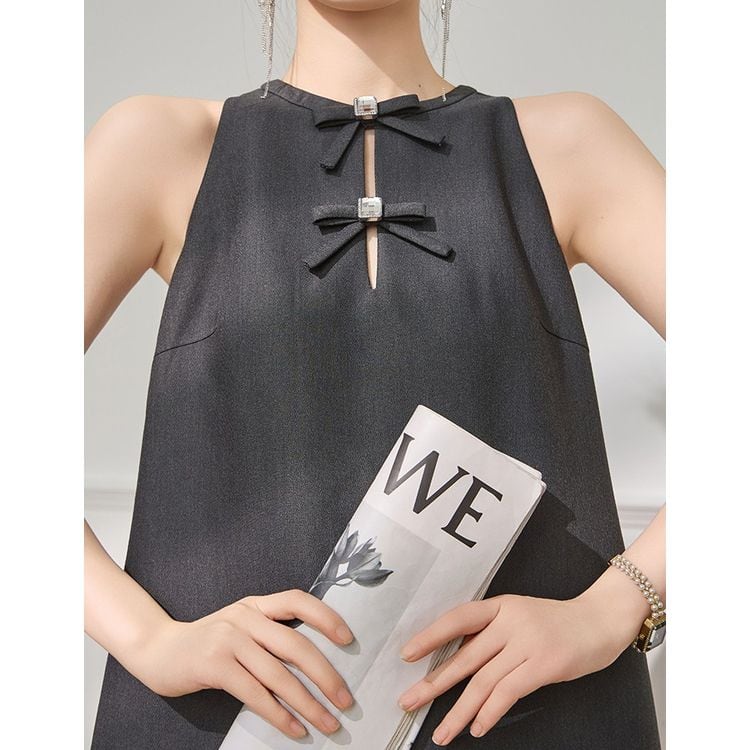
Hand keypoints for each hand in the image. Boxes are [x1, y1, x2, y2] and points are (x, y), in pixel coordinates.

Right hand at [124, 589, 354, 739]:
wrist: (158, 649)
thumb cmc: (207, 642)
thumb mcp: (239, 625)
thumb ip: (269, 633)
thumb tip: (315, 662)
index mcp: (256, 605)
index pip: (298, 601)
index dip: (326, 617)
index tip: (349, 639)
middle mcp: (245, 617)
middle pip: (296, 645)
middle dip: (326, 675)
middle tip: (346, 700)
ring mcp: (229, 639)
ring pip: (278, 675)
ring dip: (308, 703)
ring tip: (328, 723)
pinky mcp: (215, 665)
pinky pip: (255, 694)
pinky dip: (278, 714)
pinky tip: (294, 728)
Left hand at [396, 591, 638, 745]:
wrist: (601, 619)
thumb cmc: (558, 621)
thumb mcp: (519, 614)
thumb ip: (492, 633)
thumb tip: (458, 658)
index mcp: (500, 605)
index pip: (457, 619)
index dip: (431, 636)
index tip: (407, 654)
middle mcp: (509, 621)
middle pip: (464, 656)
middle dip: (434, 683)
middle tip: (409, 701)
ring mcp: (527, 643)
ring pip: (483, 681)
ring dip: (459, 711)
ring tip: (442, 732)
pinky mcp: (544, 665)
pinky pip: (508, 692)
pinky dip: (489, 712)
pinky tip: (477, 726)